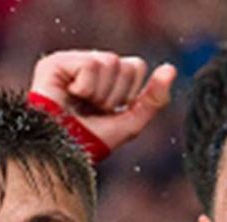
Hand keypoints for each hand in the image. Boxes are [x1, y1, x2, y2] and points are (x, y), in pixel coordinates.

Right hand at [30, 50, 175, 153]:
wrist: (61, 155)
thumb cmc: (90, 143)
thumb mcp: (131, 123)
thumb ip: (154, 98)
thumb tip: (171, 69)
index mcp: (107, 79)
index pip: (136, 66)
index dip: (129, 92)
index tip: (109, 111)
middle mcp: (90, 66)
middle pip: (125, 64)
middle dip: (115, 95)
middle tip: (93, 110)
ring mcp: (72, 63)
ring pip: (109, 62)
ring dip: (100, 94)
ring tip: (81, 106)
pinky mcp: (55, 63)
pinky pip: (90, 64)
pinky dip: (85, 88)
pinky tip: (69, 96)